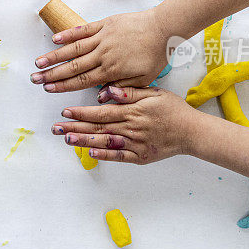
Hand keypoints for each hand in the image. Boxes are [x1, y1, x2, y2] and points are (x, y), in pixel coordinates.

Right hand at [31, 9, 168, 94]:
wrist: (163, 28)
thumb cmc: (155, 55)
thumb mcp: (143, 80)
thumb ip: (121, 89)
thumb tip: (100, 98)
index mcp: (112, 70)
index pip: (82, 80)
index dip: (63, 86)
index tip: (48, 89)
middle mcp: (103, 54)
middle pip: (72, 66)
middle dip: (52, 74)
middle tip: (35, 79)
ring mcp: (102, 38)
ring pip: (73, 49)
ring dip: (54, 56)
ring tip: (38, 62)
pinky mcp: (104, 24)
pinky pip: (83, 30)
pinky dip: (68, 34)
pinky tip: (55, 39)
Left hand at [51, 86, 197, 162]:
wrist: (191, 132)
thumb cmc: (173, 109)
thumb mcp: (154, 92)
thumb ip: (130, 92)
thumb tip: (108, 91)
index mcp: (132, 111)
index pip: (101, 112)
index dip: (81, 113)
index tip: (65, 112)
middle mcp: (131, 128)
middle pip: (97, 128)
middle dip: (74, 127)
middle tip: (56, 127)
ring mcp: (134, 144)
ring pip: (104, 142)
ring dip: (83, 142)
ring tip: (66, 139)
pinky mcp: (139, 156)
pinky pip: (118, 156)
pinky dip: (104, 155)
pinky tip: (89, 153)